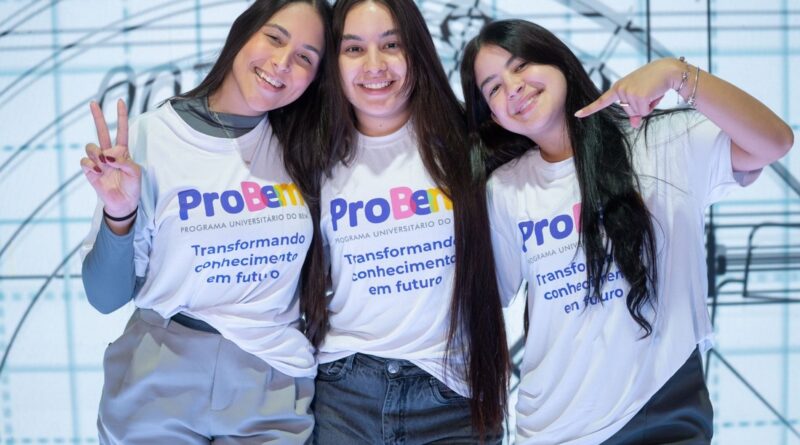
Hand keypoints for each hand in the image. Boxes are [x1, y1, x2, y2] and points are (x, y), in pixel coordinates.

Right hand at [80, 99, 140, 221]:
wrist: (123, 203)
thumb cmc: (131, 187)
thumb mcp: (135, 172)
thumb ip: (124, 161)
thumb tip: (107, 156)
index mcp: (123, 152)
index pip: (122, 131)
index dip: (121, 116)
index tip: (121, 101)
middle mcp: (109, 153)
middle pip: (102, 131)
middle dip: (97, 117)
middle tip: (93, 103)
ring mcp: (98, 161)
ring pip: (92, 146)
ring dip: (98, 153)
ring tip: (105, 164)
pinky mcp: (89, 171)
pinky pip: (86, 161)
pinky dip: (92, 165)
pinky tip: (98, 172)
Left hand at [574, 58, 680, 127]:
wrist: (670, 70)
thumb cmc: (655, 82)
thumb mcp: (642, 96)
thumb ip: (635, 110)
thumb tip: (634, 125)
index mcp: (618, 87)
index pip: (602, 101)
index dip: (589, 109)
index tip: (577, 115)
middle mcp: (620, 89)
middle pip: (628, 112)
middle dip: (641, 106)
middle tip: (648, 91)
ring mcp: (628, 93)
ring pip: (637, 113)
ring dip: (648, 105)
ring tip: (652, 91)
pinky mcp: (638, 96)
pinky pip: (644, 112)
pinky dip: (652, 105)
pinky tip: (655, 93)